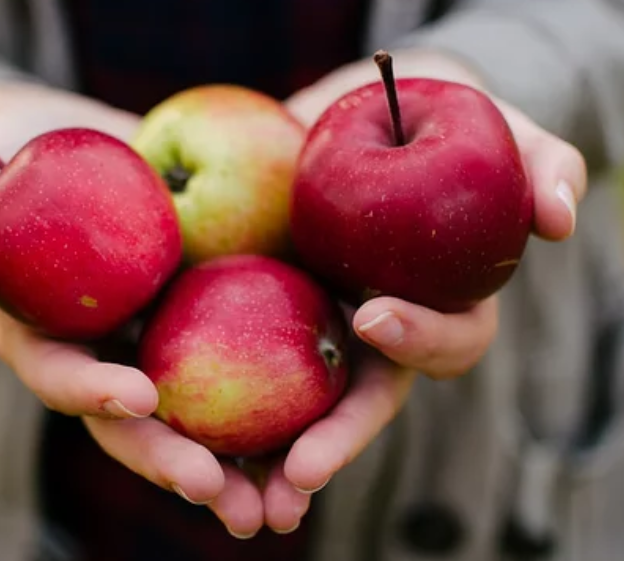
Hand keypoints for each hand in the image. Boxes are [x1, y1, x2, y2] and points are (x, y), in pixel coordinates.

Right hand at [0, 82, 240, 535]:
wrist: (82, 135)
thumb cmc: (15, 152)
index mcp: (48, 336)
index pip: (63, 377)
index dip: (93, 393)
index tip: (141, 396)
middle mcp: (105, 351)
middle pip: (134, 422)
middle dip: (169, 461)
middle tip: (217, 493)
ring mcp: (159, 338)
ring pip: (194, 414)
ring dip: (233, 464)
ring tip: (281, 504)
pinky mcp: (207, 318)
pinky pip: (242, 365)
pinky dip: (276, 404)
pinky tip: (318, 433)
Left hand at [235, 48, 587, 535]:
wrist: (347, 115)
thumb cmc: (429, 124)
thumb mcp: (490, 132)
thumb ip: (539, 164)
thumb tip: (559, 221)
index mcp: (432, 303)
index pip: (442, 343)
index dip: (419, 338)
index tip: (373, 313)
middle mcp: (372, 331)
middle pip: (359, 405)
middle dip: (335, 443)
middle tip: (299, 474)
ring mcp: (313, 326)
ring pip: (296, 410)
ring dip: (267, 459)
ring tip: (233, 499)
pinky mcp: (255, 311)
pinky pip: (231, 367)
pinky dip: (209, 406)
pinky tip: (171, 427)